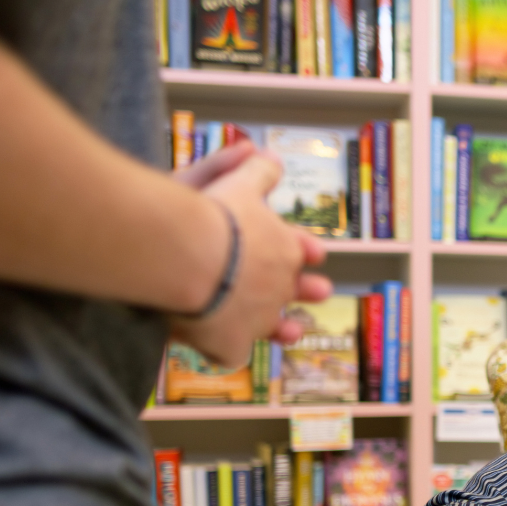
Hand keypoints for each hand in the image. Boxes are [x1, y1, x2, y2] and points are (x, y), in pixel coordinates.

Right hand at [168, 143, 331, 366]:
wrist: (186, 257)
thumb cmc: (212, 216)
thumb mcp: (237, 182)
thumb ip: (256, 170)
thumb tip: (267, 152)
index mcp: (283, 249)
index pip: (301, 250)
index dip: (305, 251)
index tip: (316, 253)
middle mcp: (278, 287)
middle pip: (295, 291)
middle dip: (307, 290)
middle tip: (320, 291)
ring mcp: (258, 320)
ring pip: (274, 327)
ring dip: (280, 329)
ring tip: (289, 331)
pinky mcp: (231, 345)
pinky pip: (231, 353)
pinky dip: (223, 349)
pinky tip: (217, 346)